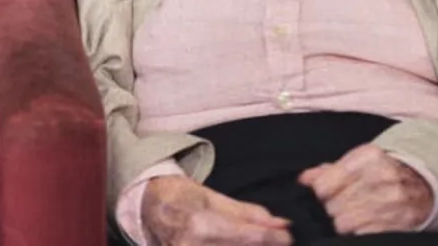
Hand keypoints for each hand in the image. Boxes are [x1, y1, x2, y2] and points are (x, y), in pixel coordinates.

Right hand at [142, 175, 291, 245]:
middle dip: (262, 245)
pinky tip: (235, 244)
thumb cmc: (181, 196)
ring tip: (257, 240)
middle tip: (276, 239)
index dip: (273, 238)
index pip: (247, 236)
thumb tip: (280, 224)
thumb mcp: (214, 198)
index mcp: (199, 224)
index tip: (288, 236)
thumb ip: (247, 214)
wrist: (149, 206)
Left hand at [299, 144, 433, 234]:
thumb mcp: (356, 164)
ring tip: (347, 218)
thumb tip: (303, 181)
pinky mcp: (401, 222)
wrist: (425, 187)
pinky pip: (364, 234)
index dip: (319, 194)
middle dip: (330, 210)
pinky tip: (360, 226)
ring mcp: (393, 200)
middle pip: (334, 204)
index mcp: (367, 156)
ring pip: (345, 221)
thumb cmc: (381, 174)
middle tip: (334, 210)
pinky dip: (358, 232)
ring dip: (342, 223)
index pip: (325, 183)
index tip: (320, 198)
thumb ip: (327, 171)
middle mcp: (381, 175)